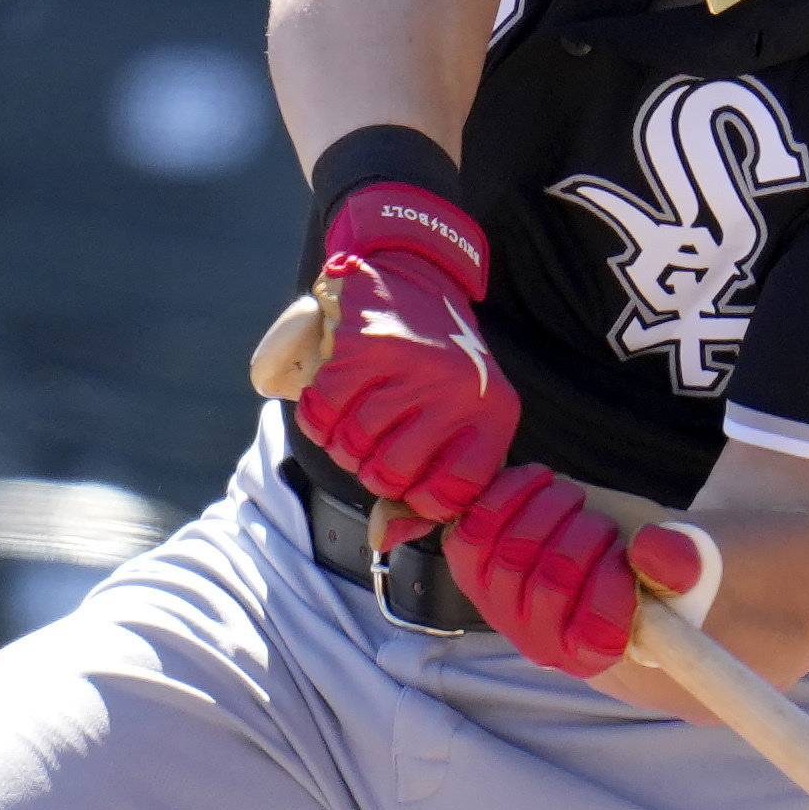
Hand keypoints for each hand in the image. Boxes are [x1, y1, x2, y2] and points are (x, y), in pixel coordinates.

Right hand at [289, 183, 516, 533]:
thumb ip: (424, 485)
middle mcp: (456, 393)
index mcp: (492, 416)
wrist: (414, 270)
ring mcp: (410, 368)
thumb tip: (383, 539)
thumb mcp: (455, 421)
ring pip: (350, 445)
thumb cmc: (436, 364)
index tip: (408, 477)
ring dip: (340, 438)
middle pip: (387, 475)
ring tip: (355, 412)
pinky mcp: (364, 346)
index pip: (448, 496)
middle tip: (372, 439)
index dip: (417, 499)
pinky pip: (321, 411)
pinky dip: (316, 412)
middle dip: (368, 467)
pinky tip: (333, 392)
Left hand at [442, 463, 715, 679]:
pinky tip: (539, 482)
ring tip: (575, 501)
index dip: (615, 583)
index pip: (597, 631)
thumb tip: (649, 548)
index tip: (628, 554)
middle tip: (604, 522)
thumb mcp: (686, 565)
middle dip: (586, 535)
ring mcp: (502, 608)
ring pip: (511, 550)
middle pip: (553, 580)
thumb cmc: (650, 567)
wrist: (603, 557)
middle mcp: (542, 643)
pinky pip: (472, 532)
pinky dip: (505, 495)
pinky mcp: (474, 570)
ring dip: (547, 509)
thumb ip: (682, 562)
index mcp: (596, 653)